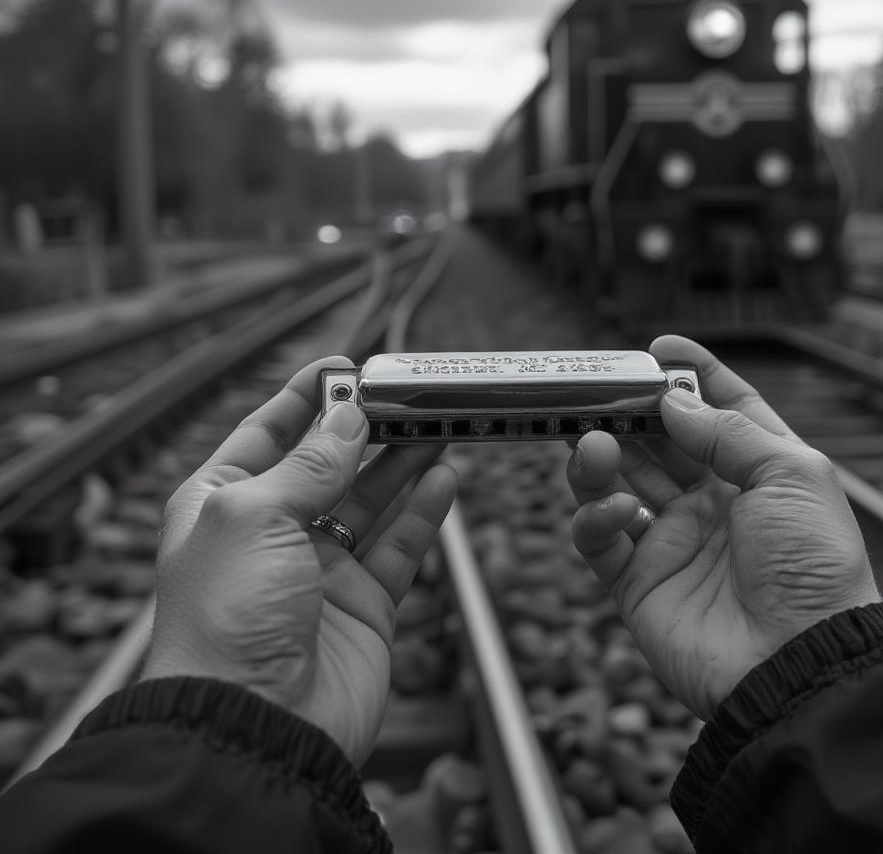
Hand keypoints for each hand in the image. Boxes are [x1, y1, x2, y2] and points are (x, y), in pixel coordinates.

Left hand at [141, 356, 457, 765]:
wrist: (252, 731)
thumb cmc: (225, 620)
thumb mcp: (253, 517)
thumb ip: (308, 465)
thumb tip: (349, 419)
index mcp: (221, 507)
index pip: (265, 435)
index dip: (305, 399)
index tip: (346, 367)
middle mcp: (270, 535)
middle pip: (327, 466)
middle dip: (366, 430)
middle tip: (408, 398)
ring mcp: (319, 572)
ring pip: (370, 502)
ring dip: (403, 464)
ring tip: (438, 428)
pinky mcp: (363, 607)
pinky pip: (399, 548)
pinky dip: (423, 513)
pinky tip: (444, 479)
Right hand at [567, 335, 878, 719]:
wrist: (800, 661)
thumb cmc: (813, 565)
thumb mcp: (790, 475)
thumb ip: (727, 430)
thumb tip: (673, 400)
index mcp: (758, 473)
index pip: (722, 410)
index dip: (693, 375)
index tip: (660, 346)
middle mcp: (713, 502)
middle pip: (658, 441)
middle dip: (629, 412)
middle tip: (599, 391)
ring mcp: (674, 541)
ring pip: (618, 482)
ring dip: (600, 456)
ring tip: (595, 443)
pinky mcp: (639, 582)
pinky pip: (600, 538)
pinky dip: (597, 518)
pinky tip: (618, 512)